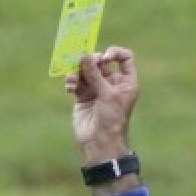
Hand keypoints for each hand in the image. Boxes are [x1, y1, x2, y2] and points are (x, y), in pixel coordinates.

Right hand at [65, 45, 138, 163]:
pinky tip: (70, 87)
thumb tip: (84, 55)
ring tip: (73, 78)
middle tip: (83, 63)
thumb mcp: (106, 94)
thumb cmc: (111, 118)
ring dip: (78, 72)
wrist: (99, 142)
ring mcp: (96, 90)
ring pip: (86, 72)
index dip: (115, 53)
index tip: (104, 57)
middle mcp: (111, 83)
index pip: (124, 58)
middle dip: (91, 61)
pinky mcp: (82, 97)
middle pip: (100, 63)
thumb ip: (95, 74)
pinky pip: (76, 83)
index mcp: (125, 81)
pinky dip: (72, 82)